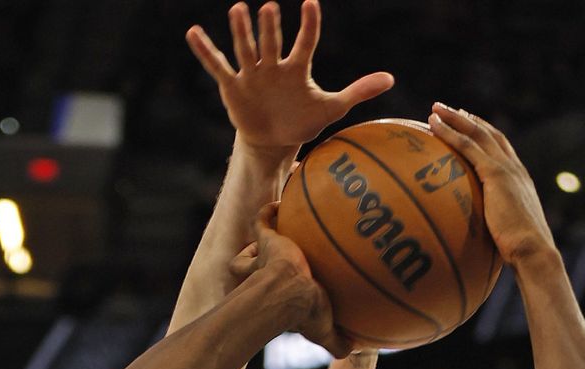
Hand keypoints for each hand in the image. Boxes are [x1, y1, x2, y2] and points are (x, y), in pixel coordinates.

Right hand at [186, 1, 393, 158]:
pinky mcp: (234, 86)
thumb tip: (391, 79)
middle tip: (268, 8)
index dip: (308, 26)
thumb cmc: (302, 120)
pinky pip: (218, 66)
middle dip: (269, 28)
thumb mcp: (332, 107)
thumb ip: (359, 91)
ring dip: (241, 32)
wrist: (274, 140)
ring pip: (246, 49)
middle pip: (272, 43)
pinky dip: (205, 51)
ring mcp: (252, 74)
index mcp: (297, 69)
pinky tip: (193, 32)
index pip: (305, 43)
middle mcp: (273, 66)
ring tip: (238, 9)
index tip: (310, 4)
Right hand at [230, 203, 351, 357]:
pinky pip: (262, 220)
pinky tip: (280, 201)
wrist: (290, 292)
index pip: (266, 290)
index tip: (279, 284)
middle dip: (256, 261)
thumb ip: (336, 341)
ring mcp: (265, 255)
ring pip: (256, 243)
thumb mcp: (323, 330)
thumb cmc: (304, 313)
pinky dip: (268, 211)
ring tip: (280, 219)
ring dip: (263, 236)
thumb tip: (354, 351)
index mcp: (275, 294)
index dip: (268, 287)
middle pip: (249, 266)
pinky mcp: (267, 239)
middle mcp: (265, 275)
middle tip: (272, 254)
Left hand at [428, 103, 556, 265]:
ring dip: (454, 119)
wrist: (532, 250)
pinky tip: (433, 126)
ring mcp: (506, 168)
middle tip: (446, 110)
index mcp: (519, 179)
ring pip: (476, 133)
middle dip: (466, 119)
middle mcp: (514, 168)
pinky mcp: (495, 174)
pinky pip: (467, 146)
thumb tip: (472, 239)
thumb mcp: (504, 233)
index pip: (500, 148)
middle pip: (488, 133)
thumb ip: (491, 225)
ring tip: (435, 109)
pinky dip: (450, 133)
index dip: (483, 132)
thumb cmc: (519, 252)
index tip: (468, 123)